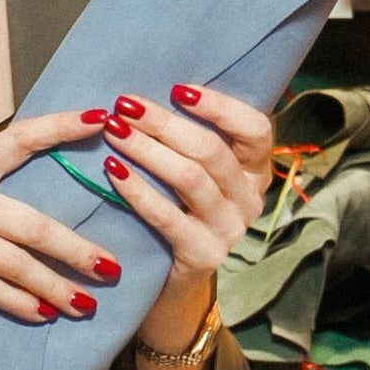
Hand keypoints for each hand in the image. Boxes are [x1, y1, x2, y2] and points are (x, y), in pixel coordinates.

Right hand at [0, 112, 117, 324]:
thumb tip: (58, 214)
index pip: (21, 138)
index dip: (63, 126)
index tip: (104, 117)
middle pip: (31, 222)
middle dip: (76, 248)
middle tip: (112, 268)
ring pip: (14, 261)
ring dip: (54, 286)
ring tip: (86, 303)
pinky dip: (18, 303)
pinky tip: (43, 314)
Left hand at [95, 85, 273, 336]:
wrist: (169, 280)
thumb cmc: (177, 209)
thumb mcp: (194, 172)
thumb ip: (188, 138)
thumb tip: (148, 91)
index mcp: (255, 169)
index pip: (256, 129)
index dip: (220, 107)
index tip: (177, 89)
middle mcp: (250, 199)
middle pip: (212, 150)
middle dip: (164, 124)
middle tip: (125, 106)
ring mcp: (230, 230)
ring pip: (190, 178)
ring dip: (147, 150)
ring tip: (114, 131)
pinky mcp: (204, 255)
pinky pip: (167, 216)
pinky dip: (137, 190)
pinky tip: (112, 171)